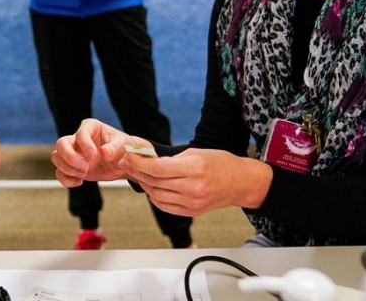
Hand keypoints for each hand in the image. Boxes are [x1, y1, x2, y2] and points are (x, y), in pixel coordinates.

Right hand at [51, 118, 151, 186]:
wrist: (125, 162)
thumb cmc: (124, 148)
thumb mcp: (124, 145)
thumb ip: (115, 148)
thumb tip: (104, 152)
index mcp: (90, 127)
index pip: (80, 133)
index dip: (85, 145)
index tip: (94, 156)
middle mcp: (78, 138)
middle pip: (60, 144)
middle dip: (70, 158)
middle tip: (86, 168)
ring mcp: (74, 152)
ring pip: (56, 157)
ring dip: (68, 169)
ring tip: (85, 174)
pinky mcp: (72, 166)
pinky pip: (59, 172)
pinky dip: (66, 180)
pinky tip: (80, 182)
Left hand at [119, 148, 272, 216]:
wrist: (240, 182)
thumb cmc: (220, 163)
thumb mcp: (196, 153)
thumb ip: (172, 159)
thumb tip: (148, 161)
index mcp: (194, 169)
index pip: (158, 168)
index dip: (139, 163)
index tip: (128, 156)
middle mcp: (193, 188)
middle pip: (154, 182)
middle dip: (136, 172)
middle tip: (126, 163)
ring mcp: (192, 203)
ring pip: (156, 195)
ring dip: (144, 184)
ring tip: (137, 174)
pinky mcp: (191, 212)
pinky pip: (165, 206)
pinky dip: (154, 197)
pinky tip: (151, 187)